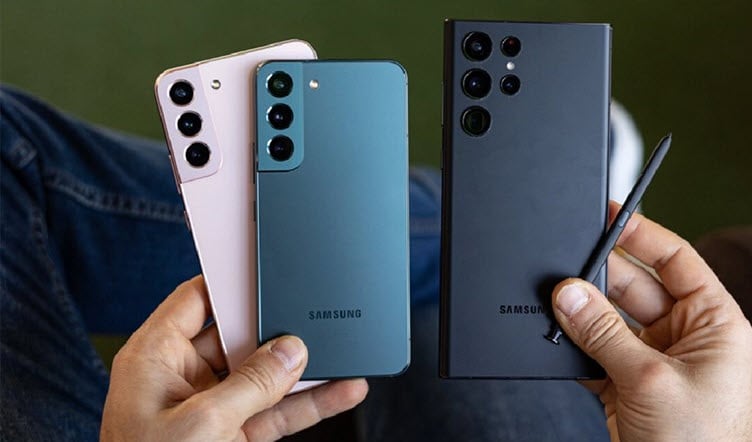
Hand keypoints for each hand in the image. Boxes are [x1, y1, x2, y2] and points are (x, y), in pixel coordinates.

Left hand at [101, 276, 367, 440]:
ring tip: (341, 352)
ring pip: (264, 377)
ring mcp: (209, 408)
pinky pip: (275, 411)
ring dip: (302, 370)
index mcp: (154, 358)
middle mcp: (181, 378)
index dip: (230, 282)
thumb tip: (291, 351)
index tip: (265, 268)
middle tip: (312, 314)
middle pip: (238, 336)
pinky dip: (307, 404)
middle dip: (277, 330)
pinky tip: (340, 391)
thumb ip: (251, 384)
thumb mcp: (202, 423)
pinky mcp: (232, 435)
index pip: (195, 299)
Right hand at [551, 201, 751, 440]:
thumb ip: (604, 333)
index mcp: (712, 323)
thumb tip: (568, 294)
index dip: (642, 235)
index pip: (675, 261)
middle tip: (564, 274)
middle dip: (598, 281)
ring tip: (556, 312)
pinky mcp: (625, 384)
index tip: (608, 216)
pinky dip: (573, 349)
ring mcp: (651, 360)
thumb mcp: (650, 379)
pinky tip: (559, 345)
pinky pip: (593, 352)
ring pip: (608, 320)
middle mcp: (683, 337)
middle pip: (632, 288)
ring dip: (581, 318)